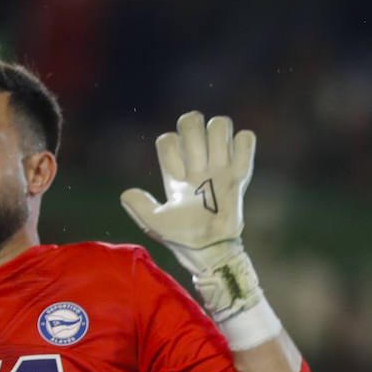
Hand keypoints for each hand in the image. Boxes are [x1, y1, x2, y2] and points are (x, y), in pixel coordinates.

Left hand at [121, 112, 278, 347]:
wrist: (211, 250)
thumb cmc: (183, 239)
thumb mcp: (156, 224)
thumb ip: (140, 207)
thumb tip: (126, 194)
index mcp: (175, 175)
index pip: (167, 139)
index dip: (169, 145)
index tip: (175, 170)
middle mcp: (196, 166)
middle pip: (192, 121)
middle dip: (193, 130)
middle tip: (197, 155)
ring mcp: (219, 167)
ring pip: (220, 123)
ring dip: (219, 135)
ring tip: (218, 160)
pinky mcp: (238, 174)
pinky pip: (246, 138)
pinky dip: (242, 144)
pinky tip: (236, 163)